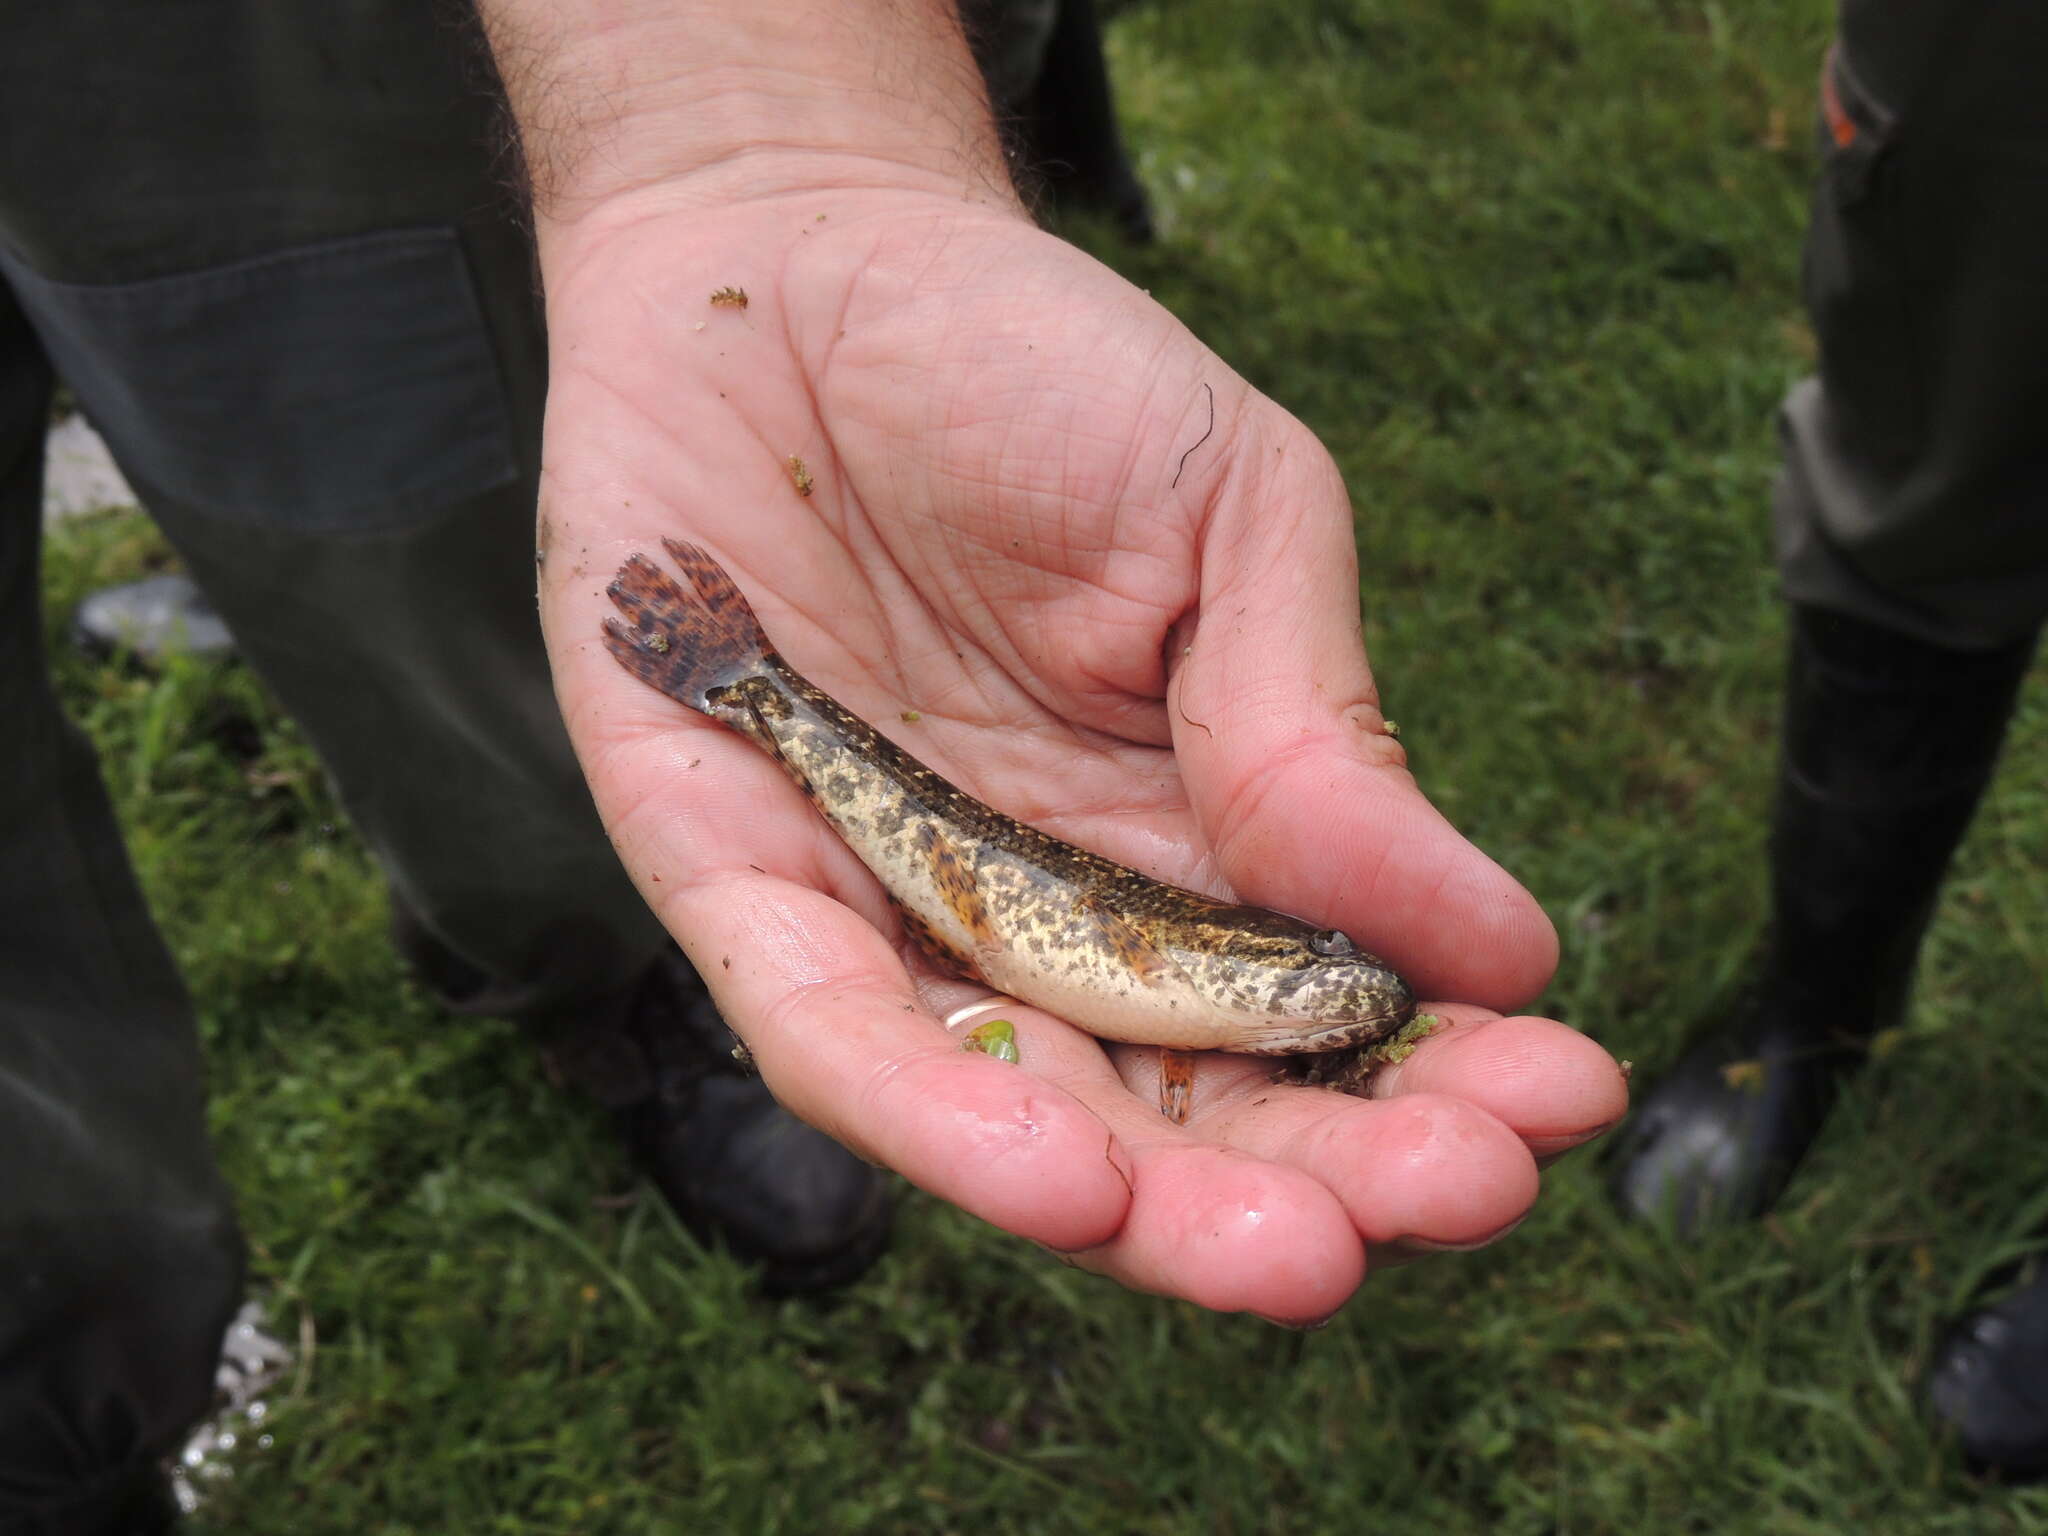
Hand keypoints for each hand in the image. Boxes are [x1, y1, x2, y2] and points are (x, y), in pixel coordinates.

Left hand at [534, 188, 1627, 1321]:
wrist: (799, 257)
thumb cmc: (1033, 373)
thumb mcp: (1235, 522)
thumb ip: (1319, 731)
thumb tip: (1500, 943)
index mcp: (1184, 840)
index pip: (1312, 1013)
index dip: (1431, 1072)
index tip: (1562, 1096)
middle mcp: (1043, 913)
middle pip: (1181, 1105)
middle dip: (1318, 1178)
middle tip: (1447, 1203)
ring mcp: (890, 911)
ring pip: (1018, 1114)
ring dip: (1150, 1207)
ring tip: (1293, 1255)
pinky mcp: (734, 880)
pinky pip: (827, 1028)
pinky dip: (935, 1110)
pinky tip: (1068, 1172)